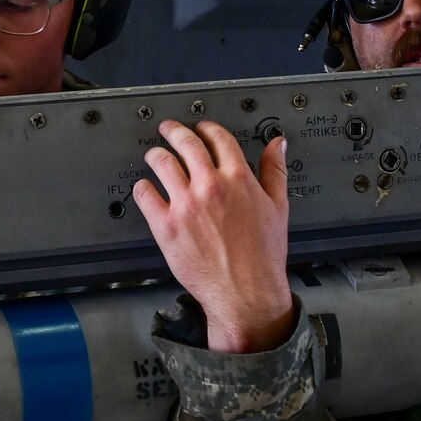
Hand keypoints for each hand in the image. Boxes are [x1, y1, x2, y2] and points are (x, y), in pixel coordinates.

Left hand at [135, 121, 293, 353]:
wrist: (246, 292)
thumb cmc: (263, 256)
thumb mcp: (277, 207)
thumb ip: (274, 171)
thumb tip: (276, 145)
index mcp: (238, 179)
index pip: (218, 138)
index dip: (207, 128)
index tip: (201, 128)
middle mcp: (210, 187)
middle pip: (186, 143)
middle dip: (174, 131)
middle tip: (168, 129)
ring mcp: (186, 205)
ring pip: (162, 163)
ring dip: (156, 154)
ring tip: (153, 155)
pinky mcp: (166, 225)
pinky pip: (145, 195)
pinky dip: (142, 187)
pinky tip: (145, 188)